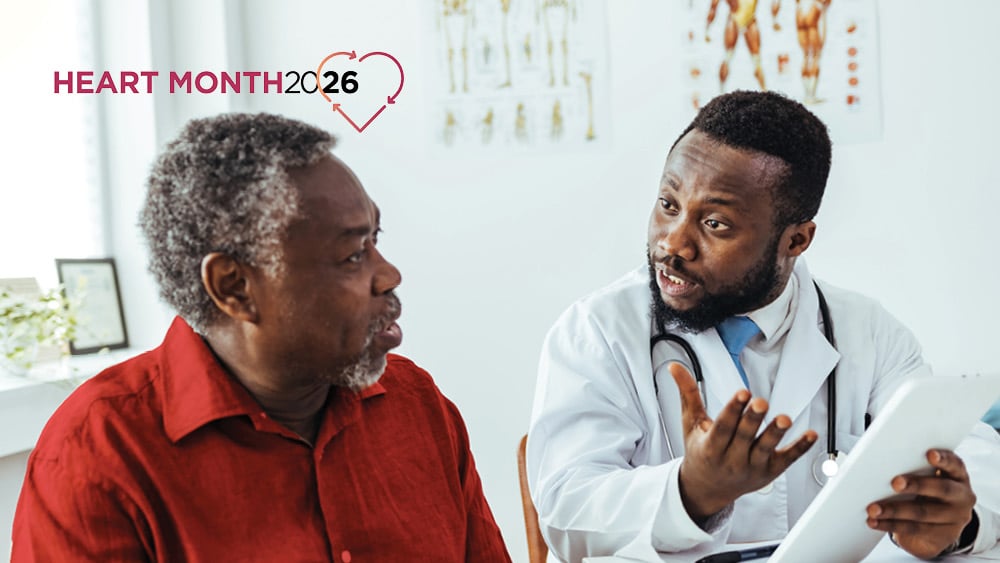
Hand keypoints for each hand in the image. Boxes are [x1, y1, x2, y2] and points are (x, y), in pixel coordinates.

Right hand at [670, 362, 817, 521]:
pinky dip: (800, 448)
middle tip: (761, 402)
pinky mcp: (770, 472)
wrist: (708, 489)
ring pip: (765, 449)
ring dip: (775, 434)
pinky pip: (787, 459)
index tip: (742, 393)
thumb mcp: (690, 424)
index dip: (732, 410)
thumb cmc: (700, 452)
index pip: (722, 427)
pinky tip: (811, 434)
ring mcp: (753, 467)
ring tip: (784, 419)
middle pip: (744, 437)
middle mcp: (732, 460)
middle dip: (753, 419)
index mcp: (710, 448)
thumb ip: (688, 394)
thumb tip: (675, 367)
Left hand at [866, 449, 976, 558]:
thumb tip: (882, 461)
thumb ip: (916, 468)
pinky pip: (913, 530)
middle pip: (942, 489)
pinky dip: (890, 524)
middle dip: (917, 485)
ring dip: (895, 510)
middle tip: (895, 483)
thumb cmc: (926, 491)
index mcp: (958, 476)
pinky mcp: (943, 536)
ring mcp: (955, 519)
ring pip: (923, 513)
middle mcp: (962, 496)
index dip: (944, 459)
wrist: (937, 528)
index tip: (929, 454)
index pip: (955, 465)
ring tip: (874, 509)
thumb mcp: (928, 478)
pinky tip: (874, 521)